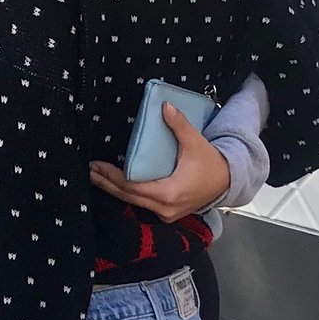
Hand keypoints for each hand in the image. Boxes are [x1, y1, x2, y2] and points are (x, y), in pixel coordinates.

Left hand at [89, 103, 229, 223]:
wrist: (228, 181)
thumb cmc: (211, 164)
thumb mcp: (195, 143)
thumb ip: (179, 125)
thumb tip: (164, 106)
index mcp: (169, 193)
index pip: (132, 187)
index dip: (112, 177)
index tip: (98, 166)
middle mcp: (165, 208)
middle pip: (128, 197)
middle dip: (107, 183)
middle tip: (90, 171)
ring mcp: (166, 213)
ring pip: (134, 203)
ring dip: (115, 190)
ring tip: (97, 177)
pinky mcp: (167, 213)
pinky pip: (142, 204)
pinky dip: (128, 194)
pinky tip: (116, 185)